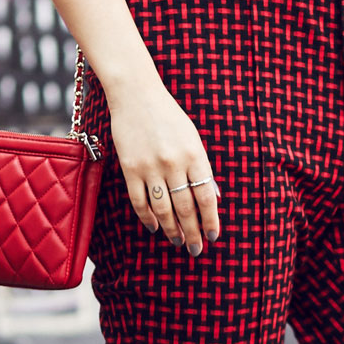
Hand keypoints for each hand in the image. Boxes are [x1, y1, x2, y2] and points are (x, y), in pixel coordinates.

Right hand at [107, 79, 220, 255]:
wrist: (136, 95)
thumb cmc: (169, 117)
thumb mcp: (193, 138)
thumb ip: (202, 168)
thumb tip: (212, 198)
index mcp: (195, 155)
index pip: (207, 197)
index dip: (211, 220)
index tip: (213, 236)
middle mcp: (174, 163)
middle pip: (185, 208)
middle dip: (192, 232)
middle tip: (196, 248)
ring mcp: (150, 168)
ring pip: (163, 209)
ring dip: (171, 229)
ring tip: (178, 241)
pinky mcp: (130, 169)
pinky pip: (140, 202)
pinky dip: (148, 218)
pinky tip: (155, 227)